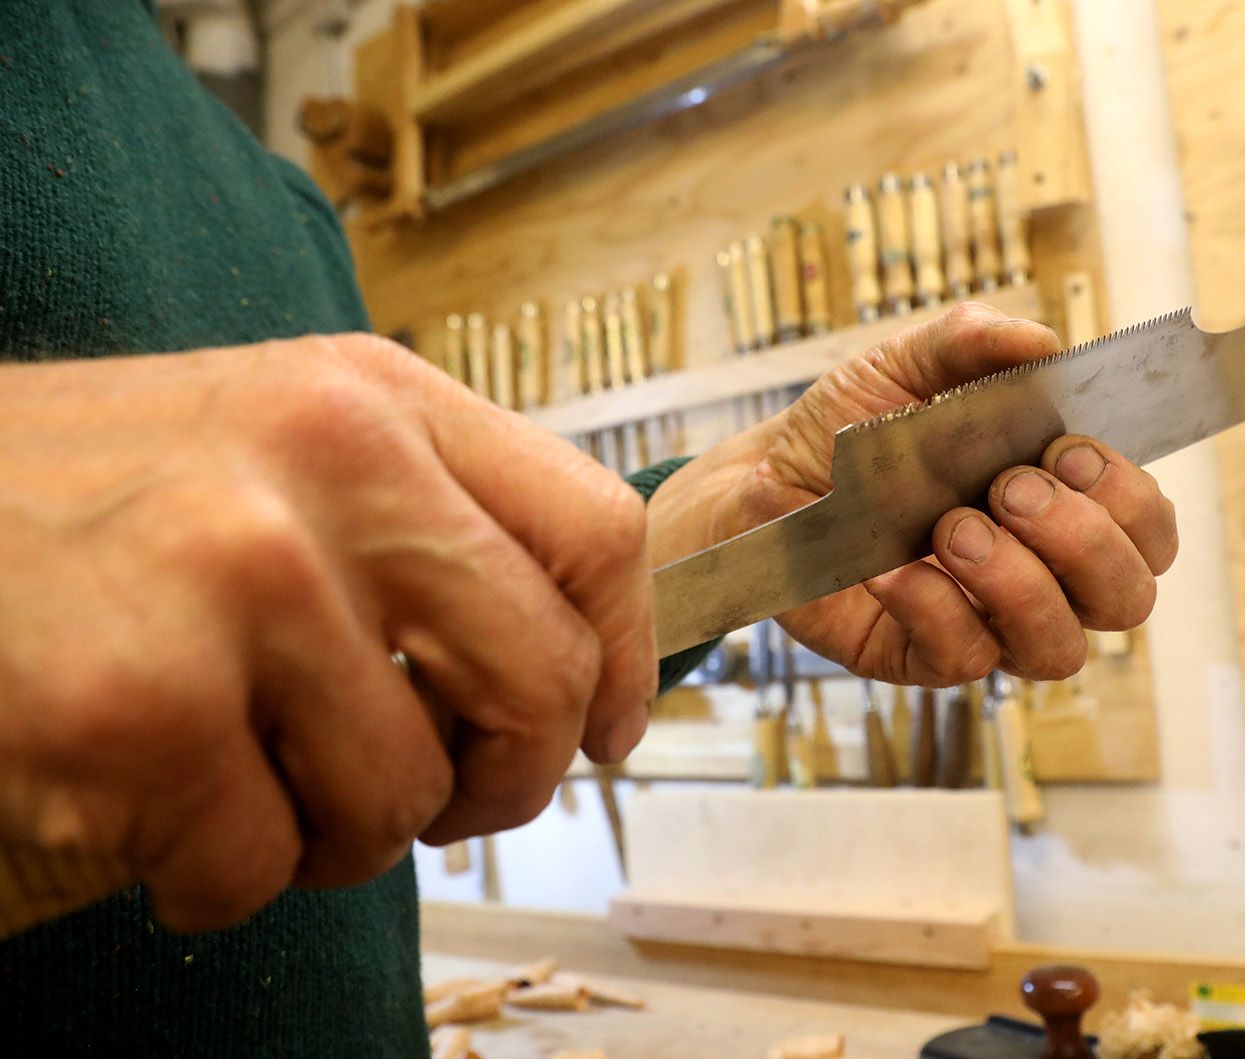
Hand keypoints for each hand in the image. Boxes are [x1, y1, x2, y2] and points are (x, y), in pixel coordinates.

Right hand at [0, 336, 655, 931]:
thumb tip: (568, 663)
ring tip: (253, 783)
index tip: (606, 728)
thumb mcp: (278, 453)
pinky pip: (261, 867)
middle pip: (542, 676)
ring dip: (338, 831)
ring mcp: (237, 577)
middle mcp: (327, 464)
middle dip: (507, 779)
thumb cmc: (90, 506)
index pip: (596, 531)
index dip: (626, 656)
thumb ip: (422, 527)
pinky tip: (150, 809)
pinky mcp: (141, 706)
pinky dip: (216, 875)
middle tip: (445, 799)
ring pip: (403, 795)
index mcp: (375, 399)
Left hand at [648, 303, 1176, 684]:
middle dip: (1083, 541)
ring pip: (1059, 648)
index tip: (1069, 450)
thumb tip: (1044, 343)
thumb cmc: (854, 427)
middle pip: (1126, 598)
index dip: (1130, 500)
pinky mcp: (920, 655)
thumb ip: (973, 340)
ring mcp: (984, 622)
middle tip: (1008, 488)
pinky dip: (934, 607)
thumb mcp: (907, 364)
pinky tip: (891, 568)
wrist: (765, 477)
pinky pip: (963, 657)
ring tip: (953, 529)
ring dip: (1019, 584)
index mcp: (1061, 506)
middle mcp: (1040, 574)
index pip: (1148, 532)